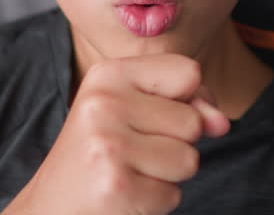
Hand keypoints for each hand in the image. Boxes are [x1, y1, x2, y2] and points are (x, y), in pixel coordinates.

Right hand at [3, 53, 230, 214]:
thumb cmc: (98, 156)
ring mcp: (109, 145)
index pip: (189, 72)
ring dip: (167, 176)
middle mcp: (104, 103)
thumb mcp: (133, 113)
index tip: (152, 117)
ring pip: (189, 160)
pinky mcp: (117, 186)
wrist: (50, 207)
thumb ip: (186, 104)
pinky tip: (123, 196)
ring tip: (127, 173)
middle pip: (193, 120)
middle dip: (174, 144)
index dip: (188, 100)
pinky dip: (155, 203)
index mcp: (107, 74)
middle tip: (130, 153)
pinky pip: (173, 195)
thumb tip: (222, 122)